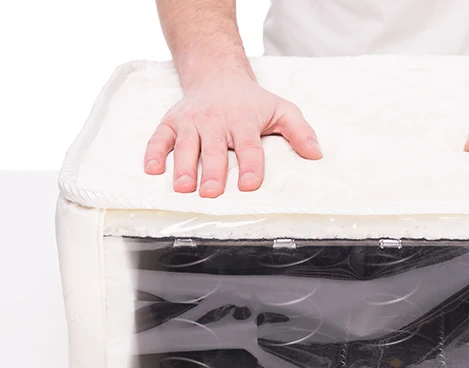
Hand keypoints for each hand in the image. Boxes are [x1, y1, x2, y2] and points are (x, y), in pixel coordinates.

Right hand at [143, 72, 321, 197]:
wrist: (218, 75)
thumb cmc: (253, 101)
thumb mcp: (282, 110)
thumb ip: (300, 132)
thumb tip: (316, 154)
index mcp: (243, 120)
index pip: (248, 146)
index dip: (250, 165)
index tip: (248, 185)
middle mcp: (215, 120)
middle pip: (213, 149)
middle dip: (212, 171)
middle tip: (211, 192)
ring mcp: (191, 121)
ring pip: (185, 145)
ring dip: (182, 167)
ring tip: (183, 188)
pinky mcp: (171, 122)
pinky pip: (158, 137)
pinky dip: (153, 152)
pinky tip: (152, 169)